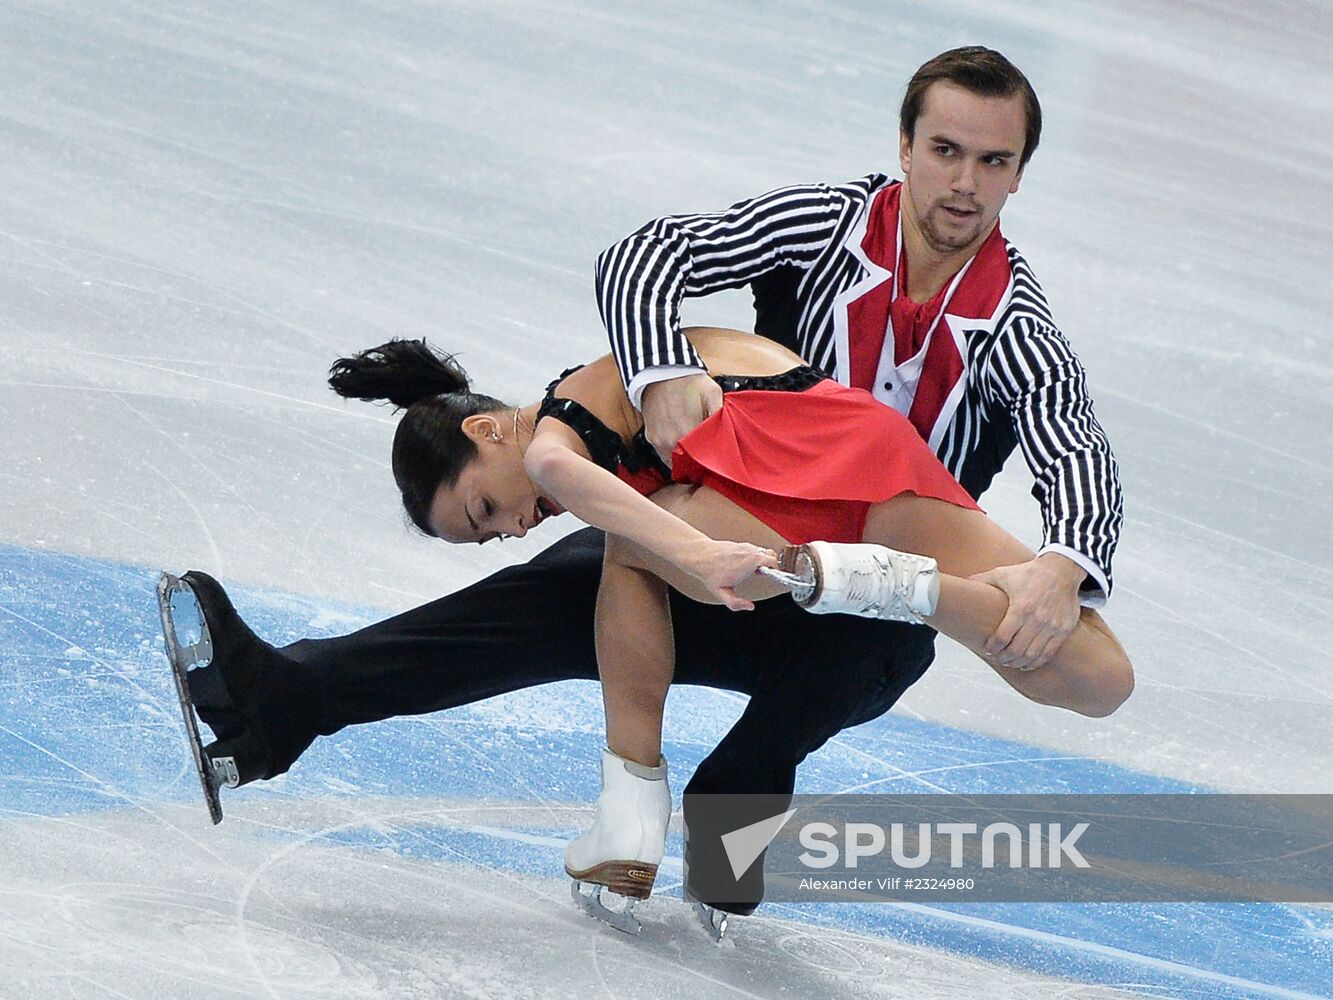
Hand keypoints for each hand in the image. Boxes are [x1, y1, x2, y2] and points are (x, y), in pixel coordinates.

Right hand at [640, 373, 723, 466]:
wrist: (660, 370)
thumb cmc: (687, 381)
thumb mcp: (712, 393)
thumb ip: (721, 416)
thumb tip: (728, 435)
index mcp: (686, 433)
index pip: (700, 462)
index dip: (709, 464)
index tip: (715, 461)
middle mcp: (669, 442)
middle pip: (686, 466)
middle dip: (697, 464)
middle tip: (706, 457)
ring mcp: (657, 441)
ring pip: (673, 462)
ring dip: (683, 459)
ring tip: (693, 450)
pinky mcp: (650, 437)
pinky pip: (662, 453)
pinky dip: (672, 451)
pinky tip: (681, 442)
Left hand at [687, 539, 779, 610]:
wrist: (700, 555)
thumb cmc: (710, 573)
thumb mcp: (721, 593)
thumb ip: (736, 603)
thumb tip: (750, 607)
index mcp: (749, 562)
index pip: (772, 562)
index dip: (775, 570)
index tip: (772, 577)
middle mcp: (749, 552)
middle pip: (771, 555)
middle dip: (770, 566)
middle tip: (761, 575)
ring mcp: (745, 546)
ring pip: (762, 551)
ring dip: (761, 561)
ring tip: (750, 571)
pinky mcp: (741, 544)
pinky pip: (754, 550)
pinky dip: (754, 557)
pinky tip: (743, 566)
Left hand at [970, 553, 1085, 670]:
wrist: (1061, 570)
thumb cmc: (1029, 573)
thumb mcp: (1002, 574)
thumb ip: (981, 580)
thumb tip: (959, 583)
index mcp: (1020, 607)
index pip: (1002, 637)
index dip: (993, 648)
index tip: (988, 650)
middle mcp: (1038, 619)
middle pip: (1017, 650)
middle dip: (1004, 658)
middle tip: (998, 658)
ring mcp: (1052, 626)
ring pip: (1032, 655)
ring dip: (1019, 663)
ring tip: (1010, 662)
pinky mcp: (1064, 630)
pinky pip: (1049, 653)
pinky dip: (1036, 662)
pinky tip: (1027, 662)